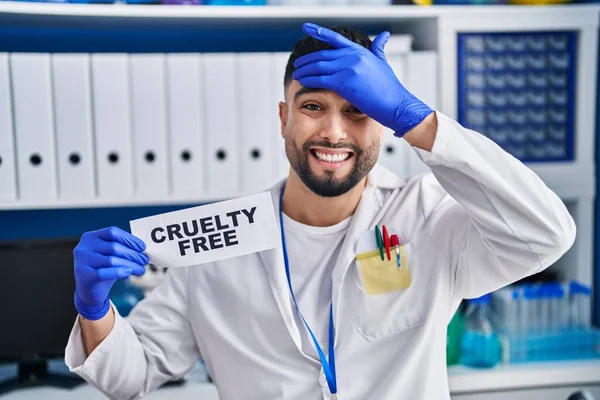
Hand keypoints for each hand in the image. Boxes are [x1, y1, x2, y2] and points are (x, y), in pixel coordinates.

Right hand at [73, 226, 147, 319]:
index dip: (129, 239)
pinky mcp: (84, 277)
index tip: (142, 247)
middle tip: (145, 260)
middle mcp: (83, 248)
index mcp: (90, 237)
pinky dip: (118, 272)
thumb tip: (142, 250)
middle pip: (114, 247)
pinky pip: (104, 273)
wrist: (88, 292)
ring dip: (130, 264)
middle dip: (132, 254)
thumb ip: (122, 249)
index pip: (112, 232)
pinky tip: (128, 272)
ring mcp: (81, 262)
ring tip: (141, 269)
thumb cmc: (103, 269)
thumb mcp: (110, 255)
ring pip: (111, 260)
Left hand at [292, 23, 433, 136]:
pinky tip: (302, 81)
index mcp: (360, 51)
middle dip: (307, 60)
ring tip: (296, 73)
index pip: (335, 38)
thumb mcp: (383, 63)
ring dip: (305, 70)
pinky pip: (321, 79)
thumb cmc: (389, 87)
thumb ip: (379, 48)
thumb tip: (384, 34)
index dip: (319, 31)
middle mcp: (353, 56)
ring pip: (319, 67)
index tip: (306, 27)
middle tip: (298, 64)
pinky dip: (309, 80)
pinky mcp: (344, 83)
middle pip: (322, 55)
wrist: (395, 103)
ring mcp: (348, 69)